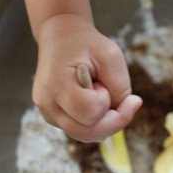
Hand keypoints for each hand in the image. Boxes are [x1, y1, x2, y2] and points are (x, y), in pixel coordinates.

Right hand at [32, 13, 141, 141]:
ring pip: (85, 135)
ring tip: (100, 93)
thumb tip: (124, 112)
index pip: (91, 113)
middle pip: (87, 133)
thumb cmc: (87, 44)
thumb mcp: (111, 55)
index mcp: (56, 84)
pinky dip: (95, 119)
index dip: (107, 101)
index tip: (103, 82)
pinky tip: (93, 98)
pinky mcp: (53, 117)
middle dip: (111, 118)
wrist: (62, 37)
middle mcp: (47, 104)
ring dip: (103, 119)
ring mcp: (48, 113)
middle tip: (110, 91)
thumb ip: (120, 87)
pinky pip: (81, 130)